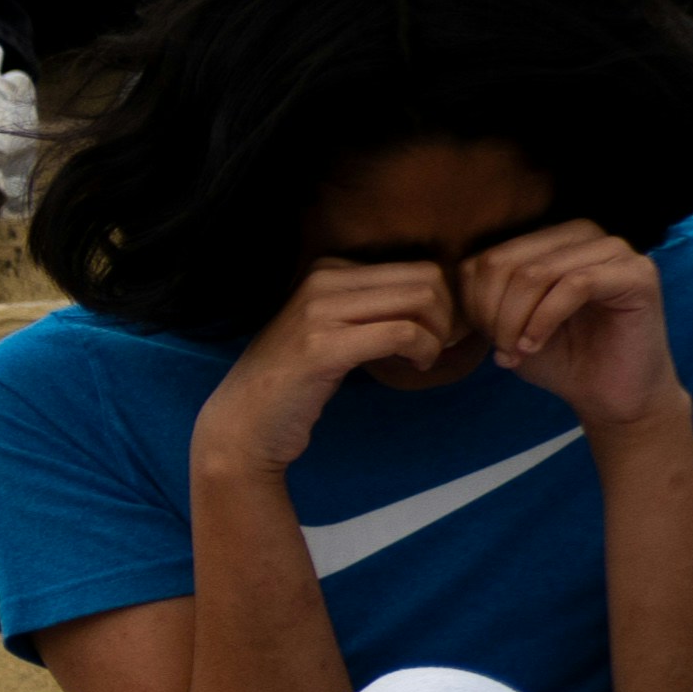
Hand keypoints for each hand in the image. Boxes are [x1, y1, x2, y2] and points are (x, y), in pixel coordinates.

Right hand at [199, 245, 468, 483]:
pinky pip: (401, 334)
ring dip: (439, 336)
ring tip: (424, 358)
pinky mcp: (322, 348)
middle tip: (438, 348)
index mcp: (326, 269)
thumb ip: (372, 305)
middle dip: (448, 316)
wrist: (243, 425)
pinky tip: (415, 367)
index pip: (417, 266)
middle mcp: (321, 280)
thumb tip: (443, 296)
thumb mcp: (331, 327)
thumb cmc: (295, 382)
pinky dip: (424, 351)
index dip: (444, 301)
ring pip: (420, 301)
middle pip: (427, 278)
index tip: (436, 334)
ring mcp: (318, 312)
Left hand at [474, 219, 689, 444]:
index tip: (486, 341)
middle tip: (503, 350)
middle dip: (492, 314)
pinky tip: (536, 345)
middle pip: (505, 262)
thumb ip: (483, 295)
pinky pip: (574, 286)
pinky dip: (544, 320)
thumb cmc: (561, 358)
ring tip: (519, 351)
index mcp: (551, 240)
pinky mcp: (638, 273)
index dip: (474, 305)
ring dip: (515, 321)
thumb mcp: (508, 323)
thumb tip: (452, 279)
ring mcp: (615, 250)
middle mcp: (583, 235)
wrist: (610, 395)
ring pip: (536, 274)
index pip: (487, 259)